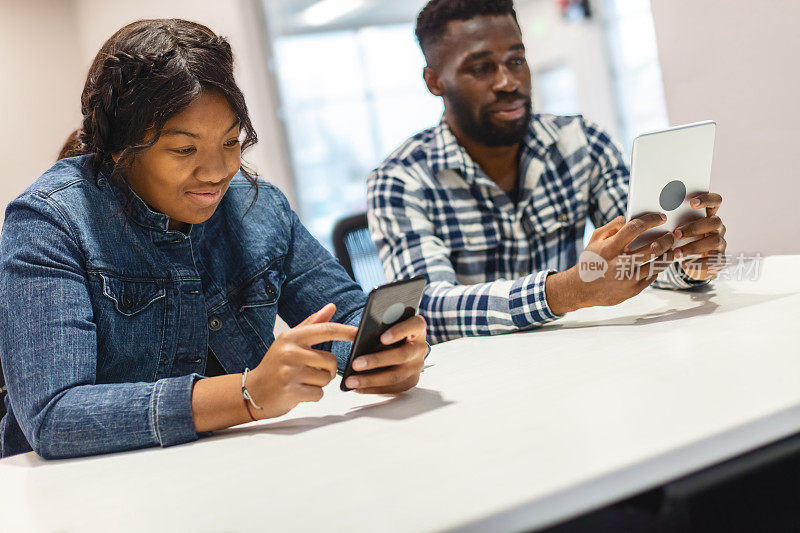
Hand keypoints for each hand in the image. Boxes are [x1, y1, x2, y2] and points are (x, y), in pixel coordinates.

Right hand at [247, 303, 356, 418]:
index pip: (326, 330)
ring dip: (319, 384)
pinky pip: (319, 394)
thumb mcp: (290, 340)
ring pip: (326, 379)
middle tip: (310, 372)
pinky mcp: (291, 391)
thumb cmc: (275, 364)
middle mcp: (290, 352)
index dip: (346, 331)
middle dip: (326, 370)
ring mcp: (290, 372)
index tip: (360, 333)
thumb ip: (312, 324)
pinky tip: (298, 391)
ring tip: (302, 381)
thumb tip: (331, 307)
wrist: (253, 391)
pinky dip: (313, 396)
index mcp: (292, 337)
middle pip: (331, 361)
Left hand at [344, 315, 427, 394]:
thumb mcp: (385, 326)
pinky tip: (358, 388)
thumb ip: (373, 328)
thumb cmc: (390, 332)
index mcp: (417, 327)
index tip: (382, 338)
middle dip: (377, 361)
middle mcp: (420, 347)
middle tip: (355, 364)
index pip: (414, 325)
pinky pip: (393, 388)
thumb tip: (352, 335)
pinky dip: (374, 389)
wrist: (400, 346)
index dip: (400, 331)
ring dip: (371, 380)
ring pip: (396, 376)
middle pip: (402, 355)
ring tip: (351, 380)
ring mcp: (418, 366)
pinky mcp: (411, 380)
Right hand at [546, 214, 674, 313]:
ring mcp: (628, 279)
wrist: (580, 289)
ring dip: (668, 254)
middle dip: (667, 239)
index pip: (635, 228)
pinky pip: (652, 276)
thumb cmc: (590, 261)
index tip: (661, 217)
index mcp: (609, 248)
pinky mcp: (633, 291)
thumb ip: (612, 227)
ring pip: (658, 264)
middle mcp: (620, 264)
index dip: (651, 220)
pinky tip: (658, 262)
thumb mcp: (594, 240)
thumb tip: (629, 218)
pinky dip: (657, 268)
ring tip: (671, 249)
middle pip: (653, 248)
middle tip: (671, 235)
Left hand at [672, 192, 726, 280]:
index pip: (715, 201)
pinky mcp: (720, 259)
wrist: (694, 263)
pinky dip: (698, 263)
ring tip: (676, 253)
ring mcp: (721, 242)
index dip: (706, 199)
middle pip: (714, 221)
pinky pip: (713, 260)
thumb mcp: (680, 229)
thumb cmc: (684, 241)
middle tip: (676, 233)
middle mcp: (718, 227)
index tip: (692, 203)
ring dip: (693, 246)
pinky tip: (685, 264)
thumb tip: (657, 216)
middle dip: (694, 227)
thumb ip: (675, 221)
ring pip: (714, 241)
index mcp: (709, 215)